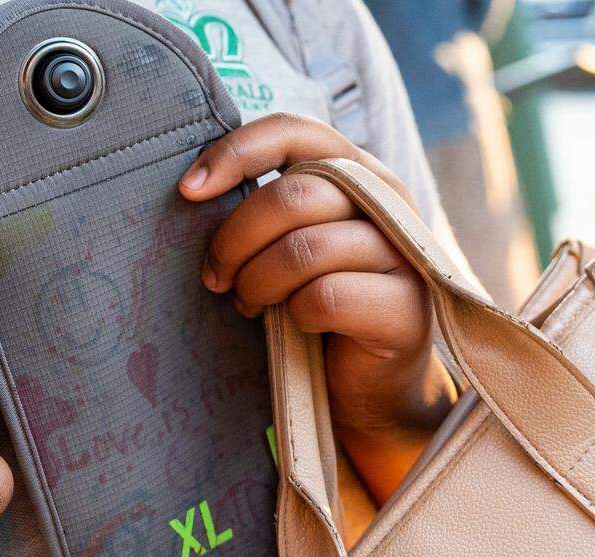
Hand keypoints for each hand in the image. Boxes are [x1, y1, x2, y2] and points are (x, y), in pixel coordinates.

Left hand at [179, 114, 456, 503]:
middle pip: (292, 196)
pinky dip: (294, 315)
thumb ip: (269, 208)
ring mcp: (405, 253)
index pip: (294, 133)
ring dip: (258, 282)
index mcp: (357, 171)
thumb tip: (195, 189)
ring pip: (305, 249)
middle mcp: (388, 201)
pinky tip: (293, 326)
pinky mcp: (406, 308)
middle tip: (216, 278)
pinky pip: (326, 297)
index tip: (187, 191)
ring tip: (248, 303)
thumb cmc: (317, 304)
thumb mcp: (291, 242)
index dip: (236, 153)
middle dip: (235, 240)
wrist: (367, 384)